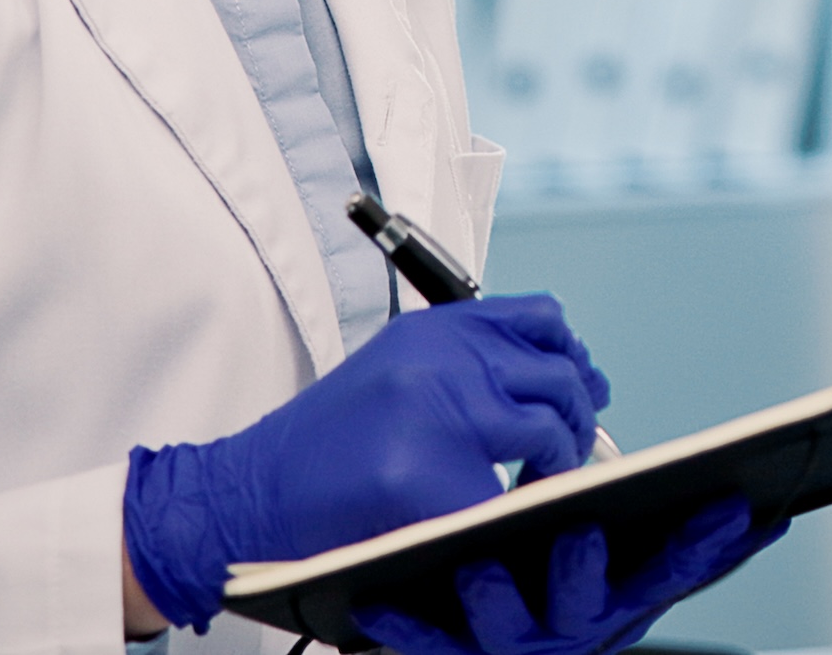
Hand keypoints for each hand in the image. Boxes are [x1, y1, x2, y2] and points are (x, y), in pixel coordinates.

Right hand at [123, 295, 611, 630]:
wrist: (249, 495)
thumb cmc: (321, 447)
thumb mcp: (394, 372)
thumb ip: (461, 362)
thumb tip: (554, 375)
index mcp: (433, 330)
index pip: (541, 319)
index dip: (572, 355)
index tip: (582, 383)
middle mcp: (441, 357)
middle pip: (557, 373)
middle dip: (578, 414)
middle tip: (572, 448)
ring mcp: (438, 410)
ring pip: (548, 425)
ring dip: (562, 458)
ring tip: (545, 481)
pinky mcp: (432, 473)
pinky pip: (514, 488)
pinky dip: (526, 504)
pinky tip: (511, 512)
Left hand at [354, 496, 779, 654]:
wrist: (503, 646)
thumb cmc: (573, 596)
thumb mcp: (637, 572)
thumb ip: (697, 549)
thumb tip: (765, 515)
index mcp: (620, 599)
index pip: (671, 570)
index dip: (702, 544)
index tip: (724, 505)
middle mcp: (571, 627)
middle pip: (582, 607)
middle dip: (583, 573)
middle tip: (580, 533)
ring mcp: (511, 644)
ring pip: (502, 631)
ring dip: (494, 602)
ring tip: (477, 569)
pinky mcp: (452, 650)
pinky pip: (426, 644)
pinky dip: (404, 627)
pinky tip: (381, 602)